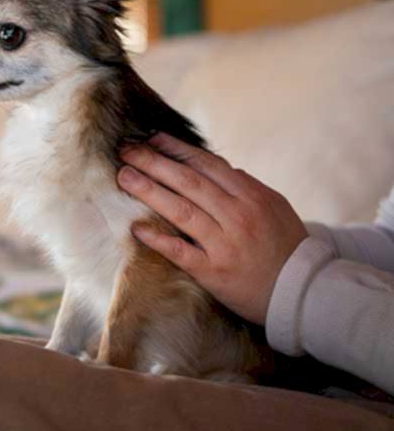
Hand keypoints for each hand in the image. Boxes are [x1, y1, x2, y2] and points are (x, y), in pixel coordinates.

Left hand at [116, 133, 307, 324]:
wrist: (305, 291)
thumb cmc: (287, 246)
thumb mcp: (275, 207)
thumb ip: (246, 186)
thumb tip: (218, 166)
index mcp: (252, 196)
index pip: (207, 164)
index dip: (176, 149)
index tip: (151, 139)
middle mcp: (237, 215)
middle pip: (188, 181)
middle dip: (154, 163)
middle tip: (126, 151)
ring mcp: (225, 243)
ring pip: (181, 210)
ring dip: (148, 191)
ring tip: (124, 177)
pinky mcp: (214, 271)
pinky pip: (180, 251)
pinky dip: (157, 238)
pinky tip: (135, 228)